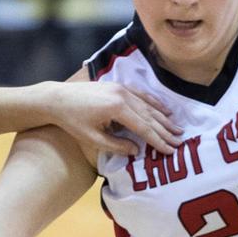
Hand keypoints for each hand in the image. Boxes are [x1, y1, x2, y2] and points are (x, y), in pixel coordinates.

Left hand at [49, 81, 182, 156]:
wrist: (58, 98)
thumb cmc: (72, 121)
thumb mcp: (92, 138)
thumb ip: (116, 145)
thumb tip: (137, 150)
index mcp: (117, 108)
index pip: (143, 128)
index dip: (158, 140)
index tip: (170, 150)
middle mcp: (123, 95)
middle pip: (149, 116)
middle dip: (165, 131)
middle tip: (179, 142)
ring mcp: (122, 88)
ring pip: (148, 105)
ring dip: (164, 118)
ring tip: (177, 129)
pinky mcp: (119, 86)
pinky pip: (142, 94)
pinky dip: (155, 103)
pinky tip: (165, 110)